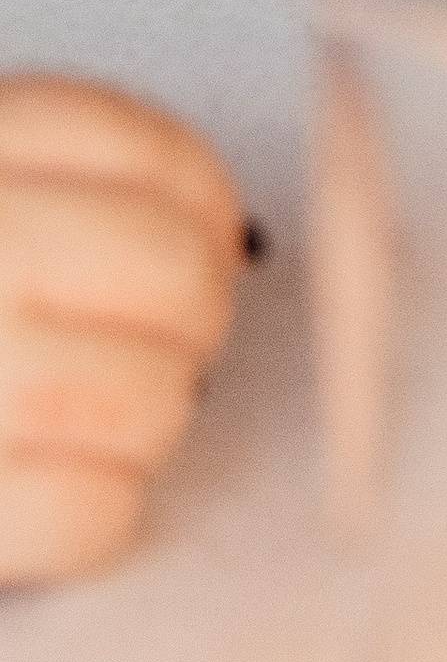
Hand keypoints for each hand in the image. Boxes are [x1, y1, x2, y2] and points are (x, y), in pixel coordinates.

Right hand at [0, 76, 242, 582]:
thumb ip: (28, 181)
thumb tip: (204, 228)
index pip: (129, 147)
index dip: (194, 192)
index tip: (201, 223)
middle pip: (162, 270)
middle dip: (188, 308)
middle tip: (161, 327)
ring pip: (143, 395)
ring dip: (149, 413)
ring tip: (104, 411)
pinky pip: (87, 514)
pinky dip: (100, 511)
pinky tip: (63, 489)